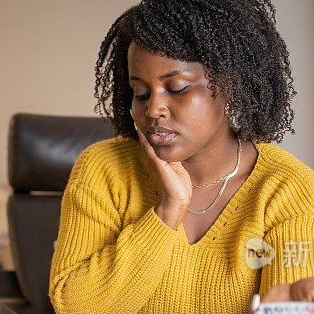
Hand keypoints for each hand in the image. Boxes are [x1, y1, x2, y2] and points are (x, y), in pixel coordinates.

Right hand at [131, 112, 191, 228]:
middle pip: (146, 139)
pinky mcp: (157, 164)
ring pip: (146, 142)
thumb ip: (174, 158)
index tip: (144, 118)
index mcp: (159, 160)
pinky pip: (149, 148)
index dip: (148, 130)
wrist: (177, 201)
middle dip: (142, 127)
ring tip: (135, 116)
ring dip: (140, 129)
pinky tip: (141, 129)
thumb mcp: (178, 168)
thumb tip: (175, 148)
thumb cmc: (178, 187)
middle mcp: (154, 159)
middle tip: (135, 112)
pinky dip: (144, 138)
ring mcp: (154, 161)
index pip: (152, 142)